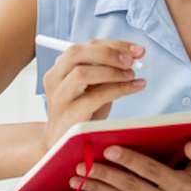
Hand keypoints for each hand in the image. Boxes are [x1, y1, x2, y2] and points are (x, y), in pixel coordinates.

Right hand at [40, 39, 146, 153]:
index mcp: (59, 68)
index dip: (112, 44)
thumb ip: (105, 70)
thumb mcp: (92, 88)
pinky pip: (95, 96)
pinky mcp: (69, 115)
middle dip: (109, 52)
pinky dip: (119, 89)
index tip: (136, 49)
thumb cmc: (82, 113)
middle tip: (133, 58)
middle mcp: (54, 79)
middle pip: (77, 52)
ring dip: (112, 71)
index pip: (84, 46)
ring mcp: (59, 97)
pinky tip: (135, 87)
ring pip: (82, 72)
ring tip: (132, 74)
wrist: (62, 146)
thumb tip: (133, 55)